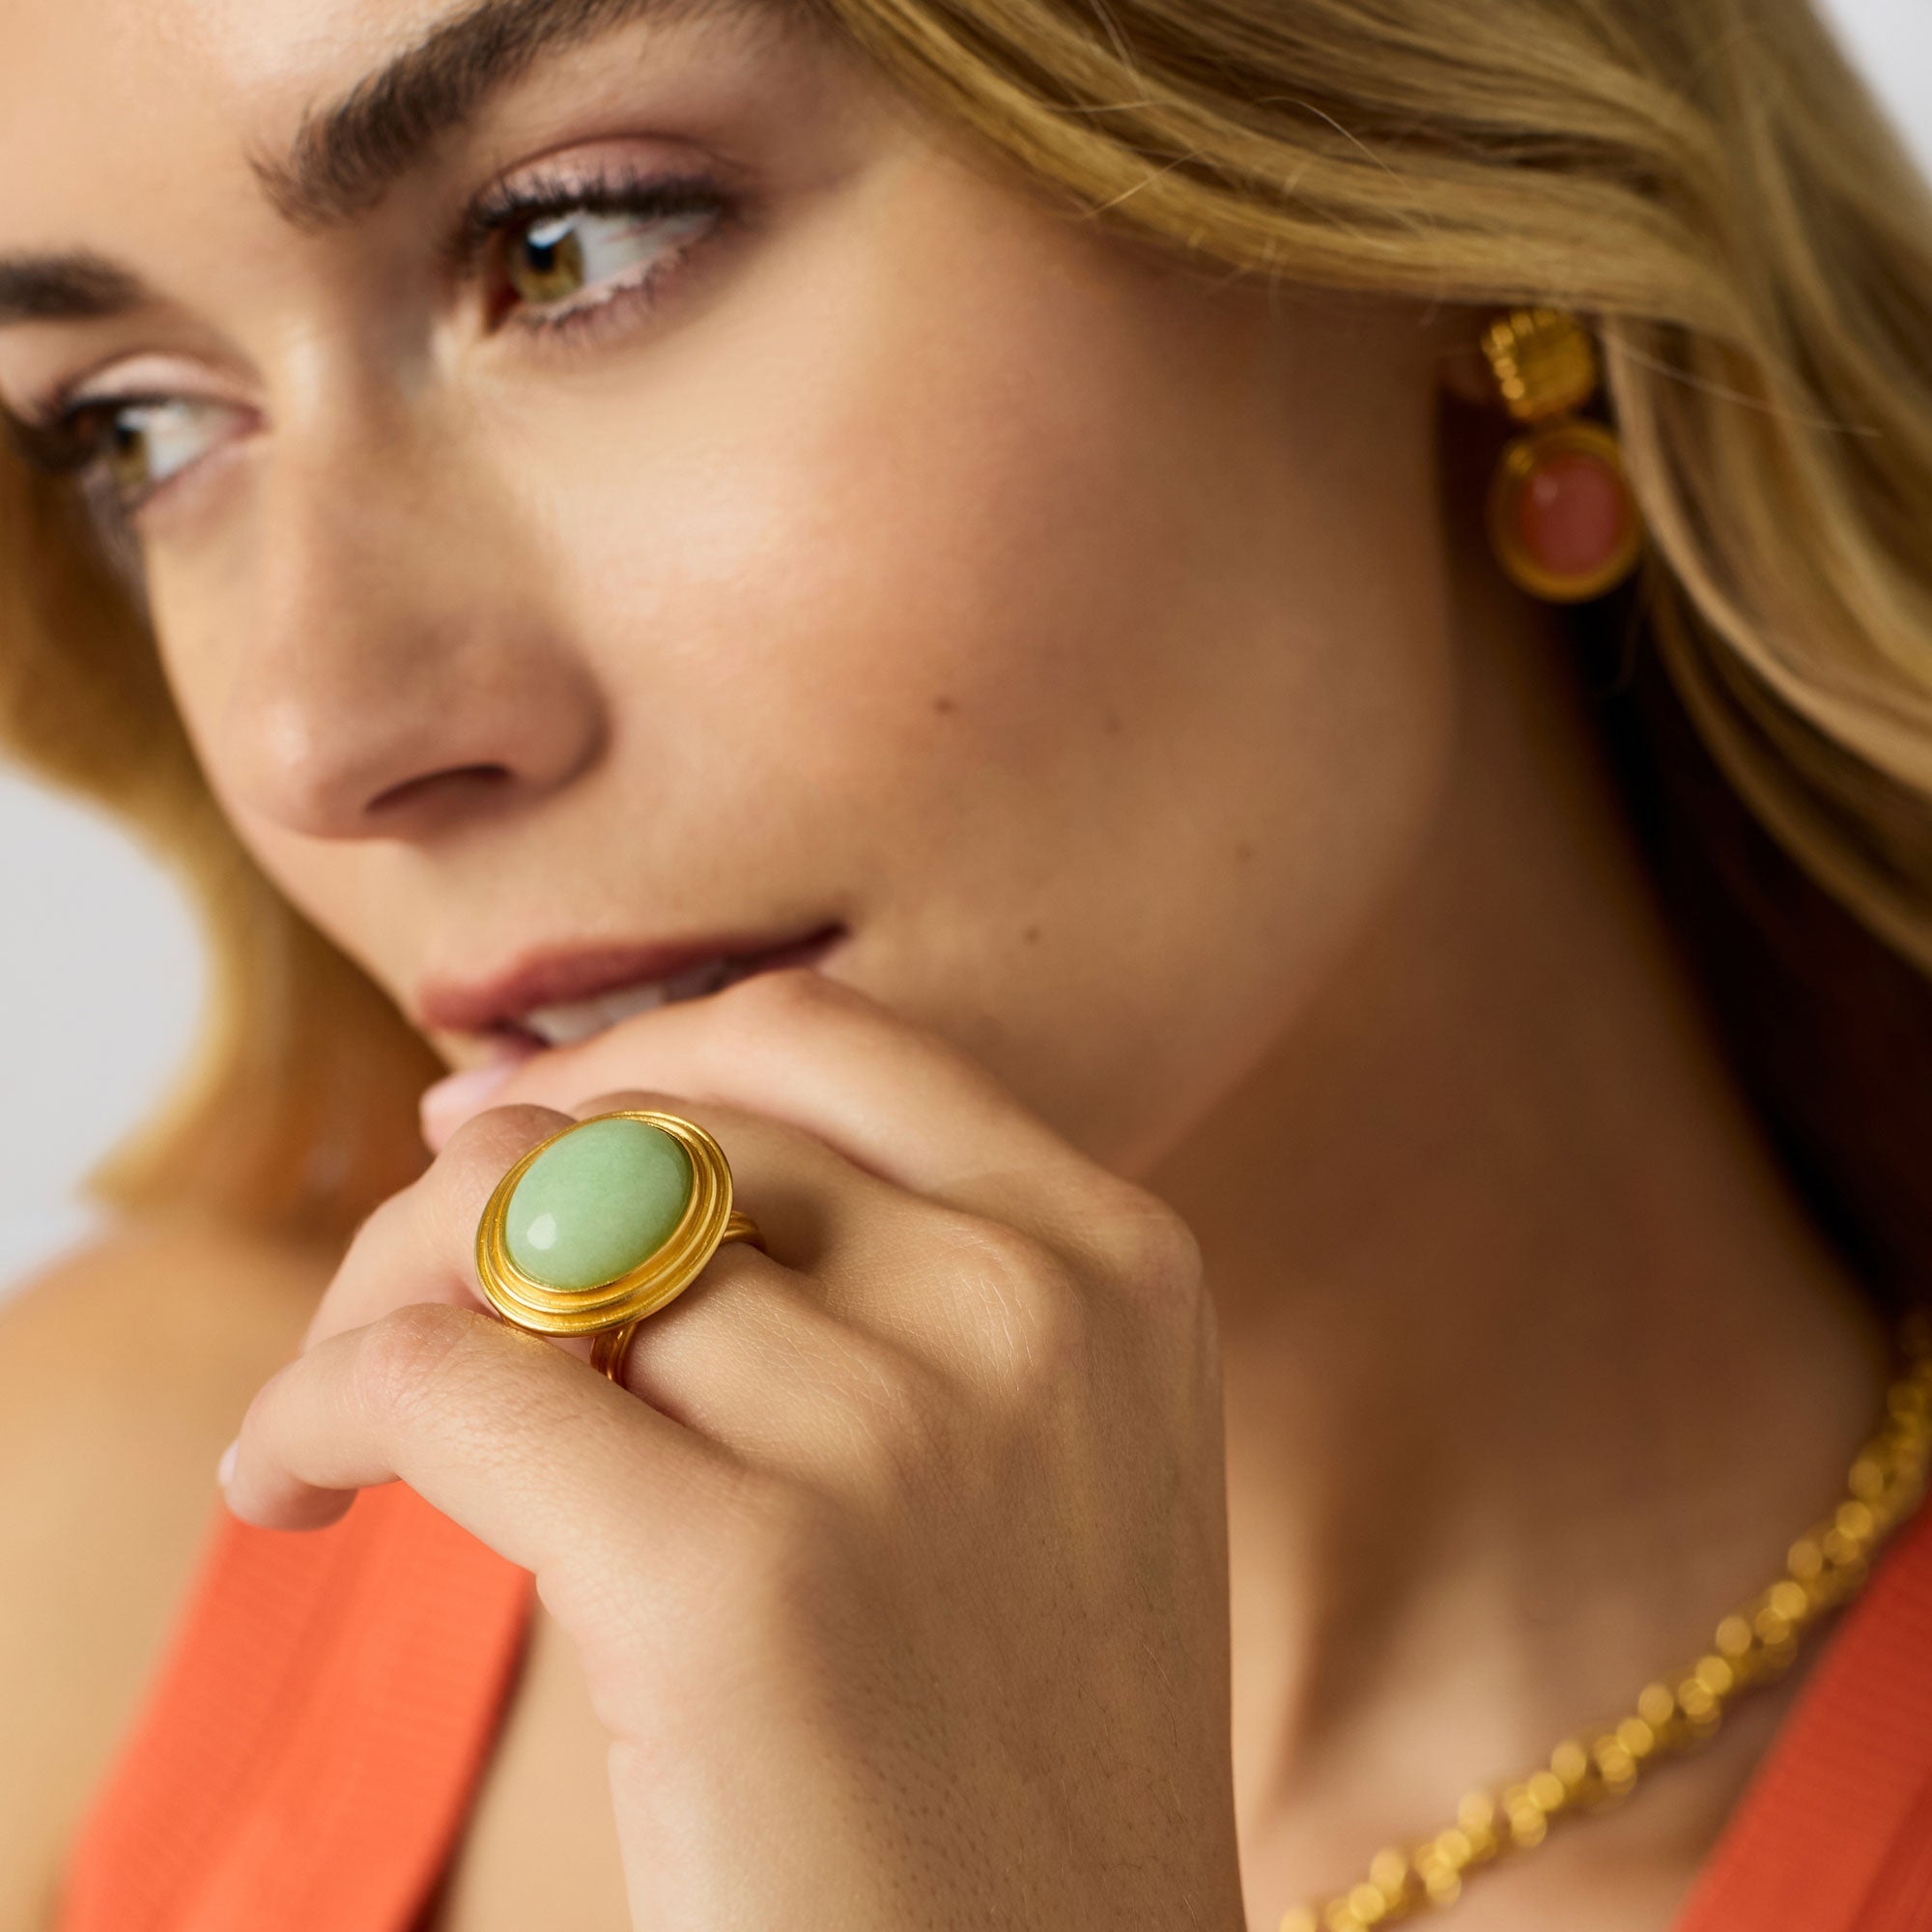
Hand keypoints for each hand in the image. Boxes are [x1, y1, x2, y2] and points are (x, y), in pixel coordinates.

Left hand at [219, 968, 1244, 1930]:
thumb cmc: (1013, 1764)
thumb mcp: (1038, 1463)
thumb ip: (878, 1281)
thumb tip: (560, 1133)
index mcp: (1113, 1261)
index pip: (818, 1043)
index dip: (632, 1057)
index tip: (501, 1123)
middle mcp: (1026, 1305)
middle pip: (651, 1127)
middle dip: (475, 1188)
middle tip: (398, 1297)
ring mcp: (899, 1430)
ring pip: (527, 1235)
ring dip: (378, 1302)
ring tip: (338, 1419)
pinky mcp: (741, 1577)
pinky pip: (444, 1381)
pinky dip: (319, 1404)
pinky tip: (288, 1485)